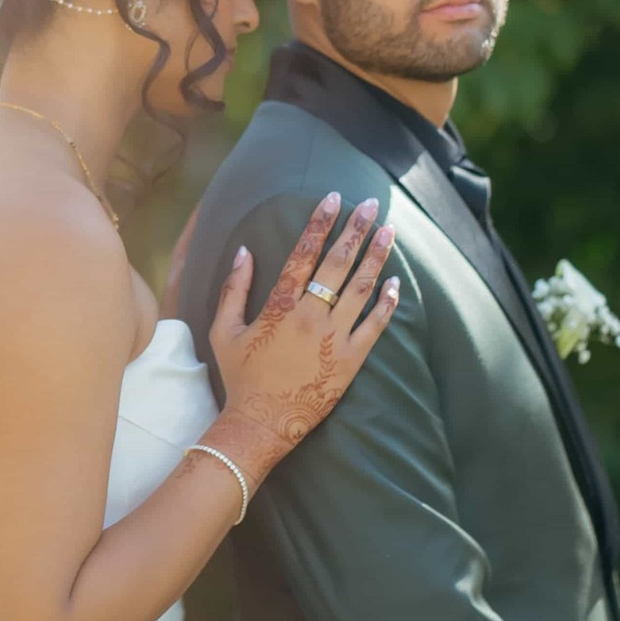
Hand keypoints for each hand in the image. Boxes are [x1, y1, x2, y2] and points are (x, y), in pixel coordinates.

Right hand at [206, 195, 398, 475]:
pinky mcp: (351, 360)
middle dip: (356, 229)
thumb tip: (243, 250)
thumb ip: (233, 289)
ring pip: (361, 288)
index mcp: (280, 305)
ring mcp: (334, 338)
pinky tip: (395, 282)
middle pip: (338, 263)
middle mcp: (311, 316)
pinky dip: (387, 302)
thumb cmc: (241, 377)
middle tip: (370, 204)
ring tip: (389, 231)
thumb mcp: (224, 331)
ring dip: (376, 256)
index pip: (304, 253)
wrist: (262, 422)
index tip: (333, 199)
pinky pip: (375, 326)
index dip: (320, 223)